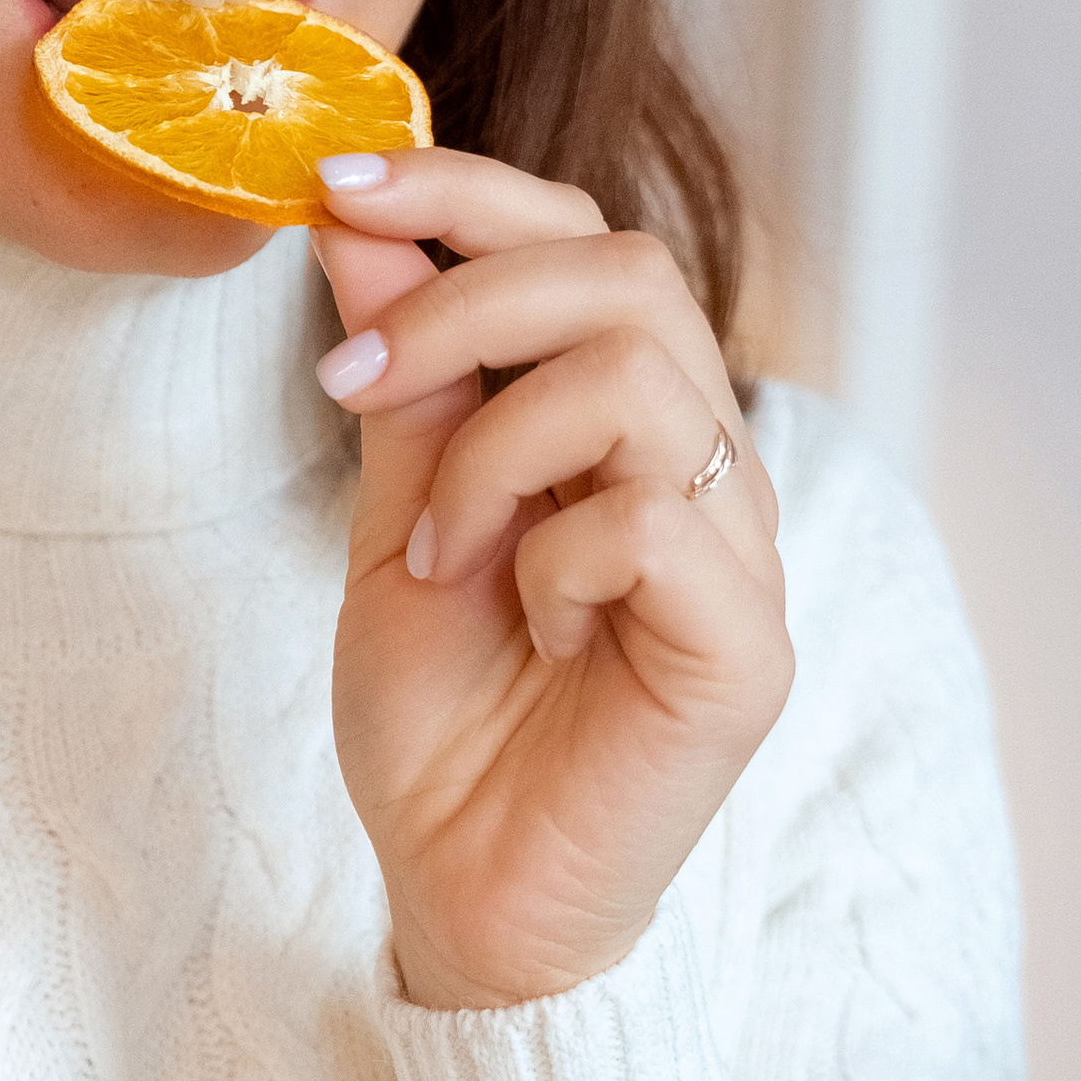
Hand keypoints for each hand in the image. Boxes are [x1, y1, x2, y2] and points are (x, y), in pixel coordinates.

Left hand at [312, 149, 792, 1011]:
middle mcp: (706, 465)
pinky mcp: (747, 645)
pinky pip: (651, 518)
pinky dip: (550, 556)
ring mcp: (742, 552)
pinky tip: (525, 627)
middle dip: (464, 298)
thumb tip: (358, 225)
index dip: (467, 191)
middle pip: (626, 273)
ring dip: (492, 446)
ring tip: (437, 551)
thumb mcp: (394, 522)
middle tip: (351, 381)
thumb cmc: (445, 723)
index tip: (333, 187)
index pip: (584, 241)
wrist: (461, 894)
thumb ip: (402, 382)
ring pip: (640, 376)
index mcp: (628, 422)